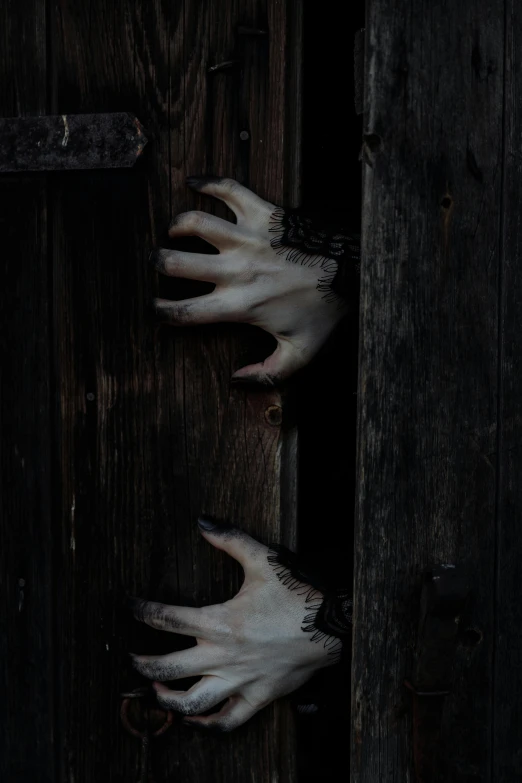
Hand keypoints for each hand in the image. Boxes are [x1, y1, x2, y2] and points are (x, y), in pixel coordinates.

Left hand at [129, 517, 337, 731]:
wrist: (332, 626)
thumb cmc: (297, 593)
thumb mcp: (263, 559)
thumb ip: (230, 540)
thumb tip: (203, 522)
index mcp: (219, 622)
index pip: (167, 619)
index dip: (142, 611)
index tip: (130, 606)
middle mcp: (223, 656)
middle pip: (167, 668)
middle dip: (142, 664)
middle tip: (131, 658)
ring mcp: (240, 680)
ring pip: (191, 703)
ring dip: (167, 699)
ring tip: (156, 691)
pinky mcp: (258, 697)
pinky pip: (226, 721)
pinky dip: (207, 724)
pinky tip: (195, 719)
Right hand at [151, 177, 347, 384]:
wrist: (352, 273)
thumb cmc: (325, 313)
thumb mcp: (300, 354)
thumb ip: (267, 375)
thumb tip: (236, 380)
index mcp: (240, 306)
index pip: (186, 312)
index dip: (162, 313)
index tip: (156, 309)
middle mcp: (237, 270)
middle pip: (177, 264)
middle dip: (159, 264)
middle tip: (160, 263)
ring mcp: (248, 239)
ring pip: (194, 223)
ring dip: (177, 226)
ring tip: (174, 231)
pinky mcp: (263, 214)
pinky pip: (228, 190)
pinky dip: (208, 183)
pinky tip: (193, 184)